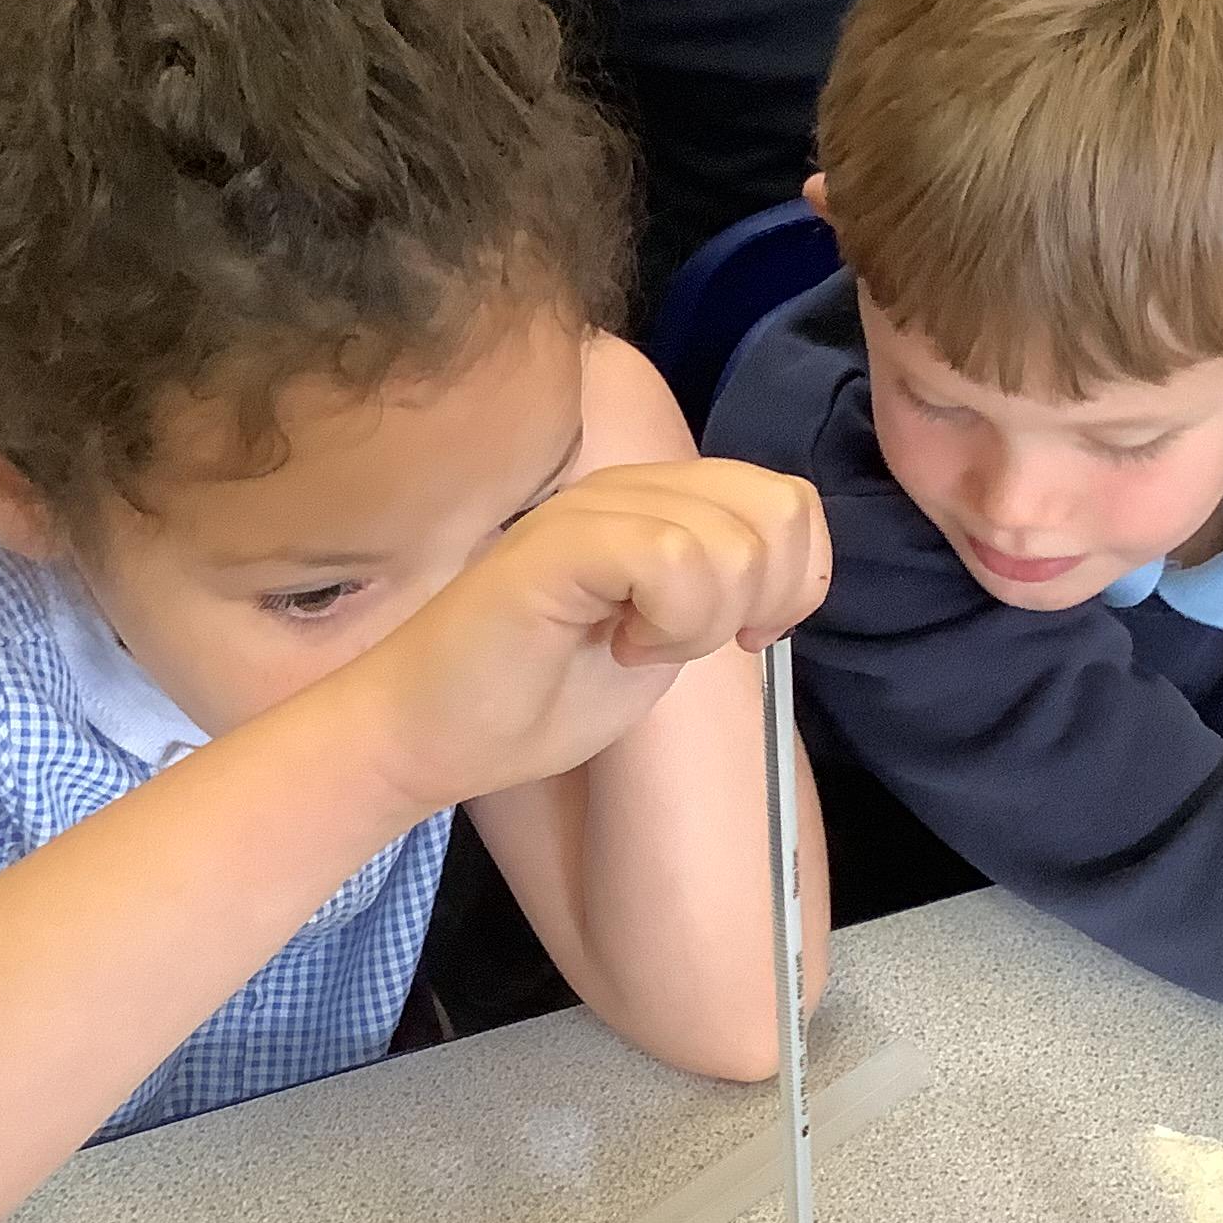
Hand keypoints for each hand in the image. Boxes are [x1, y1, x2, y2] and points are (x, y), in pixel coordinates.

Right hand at [352, 460, 830, 811]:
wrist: (429, 735)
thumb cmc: (534, 698)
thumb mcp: (663, 642)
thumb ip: (718, 594)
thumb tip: (787, 579)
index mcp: (657, 503)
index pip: (789, 503)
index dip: (793, 581)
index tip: (735, 639)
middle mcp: (629, 487)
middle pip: (782, 510)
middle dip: (761, 600)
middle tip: (682, 642)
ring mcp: (593, 508)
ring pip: (734, 540)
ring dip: (702, 619)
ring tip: (634, 645)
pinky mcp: (561, 542)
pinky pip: (673, 558)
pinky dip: (670, 622)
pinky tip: (620, 647)